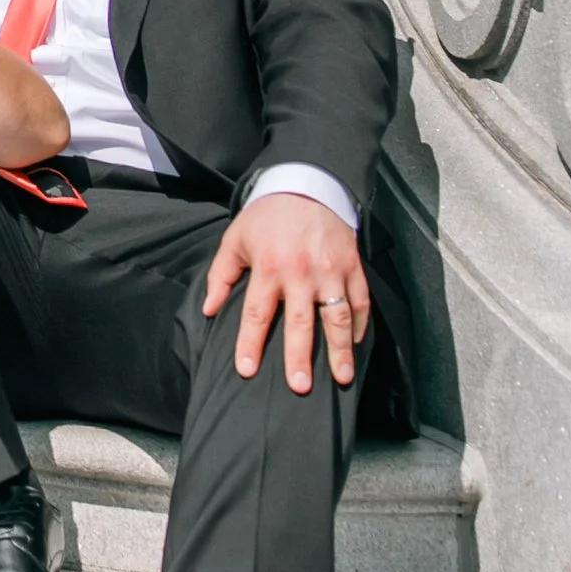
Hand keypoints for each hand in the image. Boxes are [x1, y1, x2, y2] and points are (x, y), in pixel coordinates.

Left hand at [202, 194, 367, 394]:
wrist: (307, 185)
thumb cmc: (267, 216)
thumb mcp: (235, 239)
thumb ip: (221, 276)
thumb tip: (209, 310)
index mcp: (268, 267)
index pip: (257, 314)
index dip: (250, 344)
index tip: (247, 370)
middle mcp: (300, 272)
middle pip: (300, 322)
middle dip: (300, 357)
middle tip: (300, 386)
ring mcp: (330, 270)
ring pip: (337, 316)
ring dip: (340, 350)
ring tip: (342, 378)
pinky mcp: (352, 266)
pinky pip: (360, 301)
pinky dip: (361, 325)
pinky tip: (356, 345)